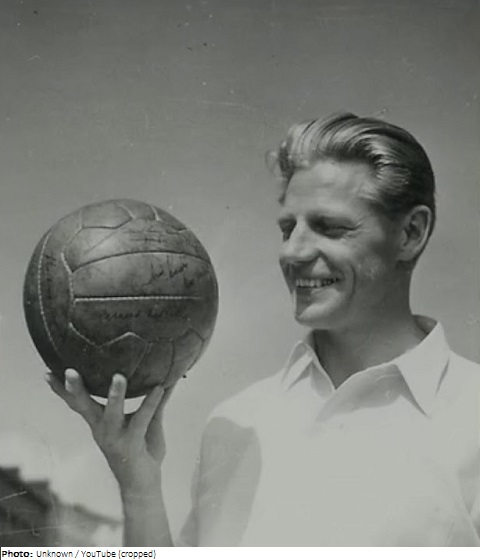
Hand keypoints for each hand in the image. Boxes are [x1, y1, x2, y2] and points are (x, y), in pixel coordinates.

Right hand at [45, 369, 172, 496]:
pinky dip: (150, 403)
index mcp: (99, 421)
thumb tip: (167, 377)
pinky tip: (159, 388)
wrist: (143, 484)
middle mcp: (102, 428)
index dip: (62, 389)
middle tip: (69, 371)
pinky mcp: (131, 444)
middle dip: (76, 389)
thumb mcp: (146, 420)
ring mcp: (115, 437)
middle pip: (85, 406)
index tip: (48, 372)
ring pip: (112, 413)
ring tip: (118, 377)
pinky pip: (141, 420)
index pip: (77, 402)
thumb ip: (155, 400)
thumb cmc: (141, 449)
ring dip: (115, 395)